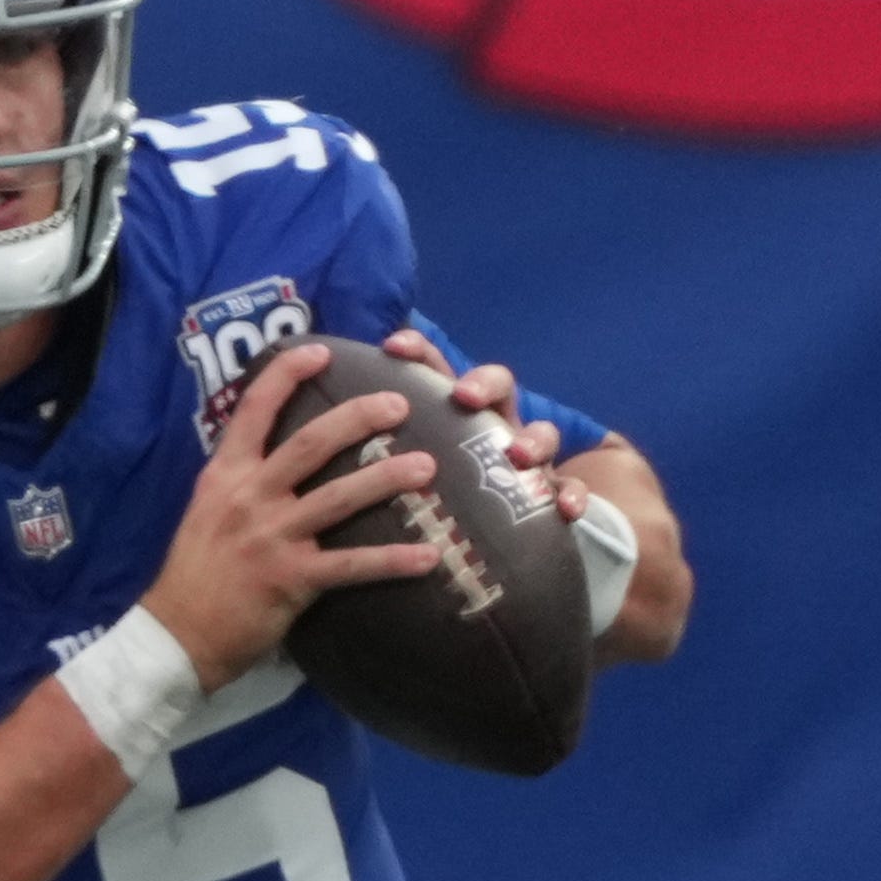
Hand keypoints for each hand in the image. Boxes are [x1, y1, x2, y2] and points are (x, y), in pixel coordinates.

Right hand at [139, 341, 438, 690]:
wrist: (177, 633)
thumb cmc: (196, 573)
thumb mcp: (208, 510)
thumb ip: (243, 482)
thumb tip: (280, 458)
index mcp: (226, 474)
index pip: (255, 409)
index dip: (288, 375)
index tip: (321, 350)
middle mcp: (250, 496)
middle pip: (312, 443)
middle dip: (359, 418)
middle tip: (399, 402)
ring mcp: (272, 536)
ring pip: (340, 497)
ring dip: (387, 478)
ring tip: (428, 466)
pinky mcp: (293, 578)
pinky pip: (353, 566)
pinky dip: (393, 560)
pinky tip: (429, 556)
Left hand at [379, 326, 588, 519]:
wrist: (512, 536)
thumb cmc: (449, 497)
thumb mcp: (415, 466)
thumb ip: (379, 447)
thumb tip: (307, 428)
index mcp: (457, 413)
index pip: (438, 368)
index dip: (420, 351)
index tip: (392, 345)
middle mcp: (496, 428)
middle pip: (499, 386)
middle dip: (484, 384)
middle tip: (465, 398)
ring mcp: (531, 461)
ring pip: (543, 436)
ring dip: (533, 440)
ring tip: (519, 457)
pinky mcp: (555, 497)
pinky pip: (572, 494)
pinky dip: (572, 497)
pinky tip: (565, 509)